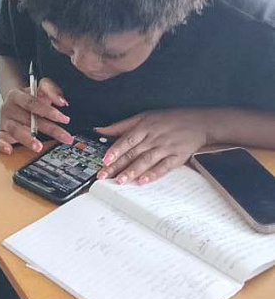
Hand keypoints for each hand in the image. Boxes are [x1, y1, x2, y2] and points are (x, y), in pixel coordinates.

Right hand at [0, 78, 72, 153]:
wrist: (16, 103)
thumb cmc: (31, 99)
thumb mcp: (40, 91)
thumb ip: (51, 91)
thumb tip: (61, 101)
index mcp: (16, 95)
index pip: (31, 102)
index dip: (48, 110)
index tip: (64, 118)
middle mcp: (8, 108)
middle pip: (28, 119)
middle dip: (50, 129)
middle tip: (65, 137)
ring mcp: (5, 121)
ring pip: (15, 130)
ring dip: (27, 139)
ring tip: (39, 147)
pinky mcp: (2, 133)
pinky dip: (1, 145)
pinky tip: (9, 150)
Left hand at [96, 109, 210, 184]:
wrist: (199, 122)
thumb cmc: (168, 119)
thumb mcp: (144, 117)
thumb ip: (121, 126)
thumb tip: (100, 130)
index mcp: (144, 127)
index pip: (126, 140)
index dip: (114, 151)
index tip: (104, 161)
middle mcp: (154, 138)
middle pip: (133, 153)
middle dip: (117, 165)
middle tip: (104, 176)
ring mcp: (166, 148)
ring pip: (146, 161)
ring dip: (132, 171)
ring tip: (120, 180)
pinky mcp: (177, 157)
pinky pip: (164, 167)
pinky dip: (153, 174)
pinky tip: (143, 181)